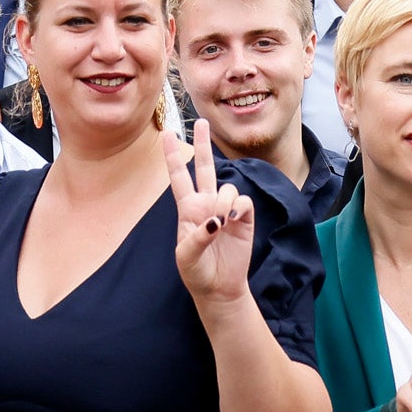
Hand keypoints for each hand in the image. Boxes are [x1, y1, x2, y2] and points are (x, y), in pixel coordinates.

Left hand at [165, 120, 255, 309]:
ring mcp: (225, 209)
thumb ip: (197, 236)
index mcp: (187, 208)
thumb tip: (215, 220)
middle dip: (202, 144)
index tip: (167, 133)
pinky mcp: (244, 218)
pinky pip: (243, 200)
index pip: (178, 176)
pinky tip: (234, 220)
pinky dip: (239, 207)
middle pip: (204, 167)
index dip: (172, 155)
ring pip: (227, 187)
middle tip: (201, 122)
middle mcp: (206, 203)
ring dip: (224, 201)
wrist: (219, 289)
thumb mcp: (186, 257)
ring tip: (222, 223)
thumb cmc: (196, 272)